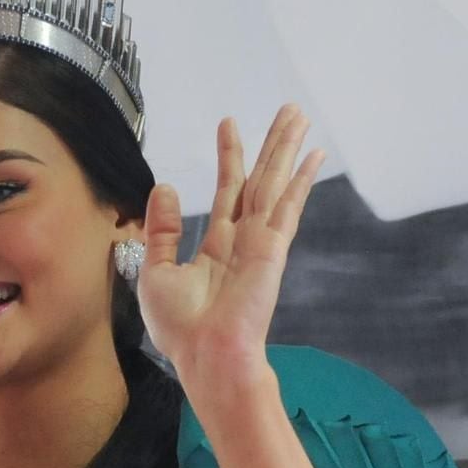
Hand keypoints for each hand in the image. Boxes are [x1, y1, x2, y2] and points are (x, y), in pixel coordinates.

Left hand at [134, 103, 324, 388]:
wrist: (205, 357)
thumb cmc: (180, 328)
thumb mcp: (155, 271)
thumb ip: (161, 230)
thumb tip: (164, 187)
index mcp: (216, 248)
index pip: (227, 192)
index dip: (229, 158)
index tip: (228, 125)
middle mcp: (242, 241)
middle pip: (259, 181)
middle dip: (271, 145)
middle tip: (287, 110)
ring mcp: (261, 244)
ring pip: (274, 184)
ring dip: (286, 149)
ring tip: (297, 114)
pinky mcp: (272, 250)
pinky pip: (286, 207)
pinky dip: (300, 180)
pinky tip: (312, 156)